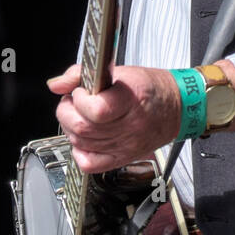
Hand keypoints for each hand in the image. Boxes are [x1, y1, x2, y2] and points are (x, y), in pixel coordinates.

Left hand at [48, 63, 181, 172]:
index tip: (81, 91)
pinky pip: (89, 164)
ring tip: (80, 115)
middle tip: (74, 101)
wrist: (177, 108)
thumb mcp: (120, 71)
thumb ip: (83, 73)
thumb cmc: (151, 89)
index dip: (80, 99)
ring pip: (81, 143)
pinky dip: (79, 150)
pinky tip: (84, 137)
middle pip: (83, 128)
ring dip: (71, 127)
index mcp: (131, 100)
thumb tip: (56, 84)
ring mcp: (125, 146)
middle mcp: (129, 127)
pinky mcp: (122, 158)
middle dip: (67, 112)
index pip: (96, 110)